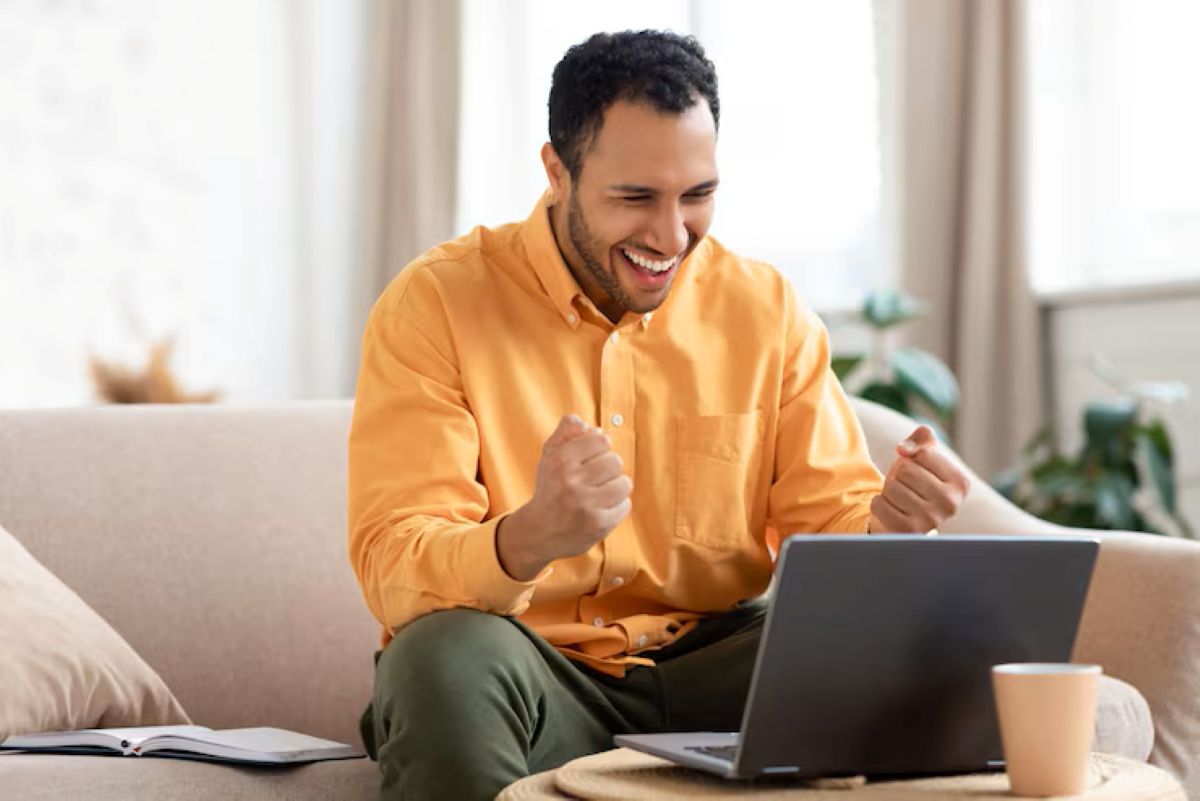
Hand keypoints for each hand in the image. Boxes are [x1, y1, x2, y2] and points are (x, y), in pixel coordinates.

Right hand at [496, 415, 632, 579]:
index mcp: (560, 461)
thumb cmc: (550, 489)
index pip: (601, 440)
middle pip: (615, 461)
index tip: (592, 459)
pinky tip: (602, 508)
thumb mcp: (550, 457)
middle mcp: (571, 482)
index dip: (600, 448)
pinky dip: (617, 506)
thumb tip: (590, 426)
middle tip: (596, 479)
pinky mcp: (598, 524)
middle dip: (609, 469)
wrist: (538, 532)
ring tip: (602, 493)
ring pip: (624, 482)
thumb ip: (566, 433)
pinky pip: (625, 505)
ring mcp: (586, 505)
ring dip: (616, 487)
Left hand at [869, 426, 970, 533]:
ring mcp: (931, 519)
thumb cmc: (916, 482)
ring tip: (900, 498)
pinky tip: (891, 509)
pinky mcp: (909, 531)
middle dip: (900, 474)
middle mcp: (951, 503)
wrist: (906, 519)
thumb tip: (903, 449)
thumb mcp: (923, 457)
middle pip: (906, 470)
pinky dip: (879, 503)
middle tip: (907, 487)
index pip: (923, 453)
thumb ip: (921, 438)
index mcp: (961, 482)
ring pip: (891, 487)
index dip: (913, 458)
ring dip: (888, 489)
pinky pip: (879, 504)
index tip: (920, 472)